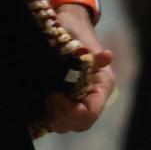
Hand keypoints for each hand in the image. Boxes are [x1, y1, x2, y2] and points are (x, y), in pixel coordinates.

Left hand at [44, 3, 116, 133]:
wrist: (66, 24)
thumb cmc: (74, 29)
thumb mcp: (79, 36)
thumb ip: (90, 52)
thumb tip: (107, 56)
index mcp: (102, 84)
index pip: (90, 112)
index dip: (71, 110)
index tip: (53, 95)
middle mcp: (93, 96)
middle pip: (80, 123)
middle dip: (61, 116)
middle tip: (48, 97)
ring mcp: (81, 100)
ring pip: (70, 124)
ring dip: (55, 117)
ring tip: (47, 97)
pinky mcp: (68, 101)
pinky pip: (61, 119)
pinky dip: (50, 116)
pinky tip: (42, 103)